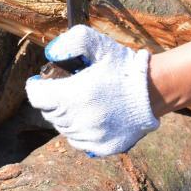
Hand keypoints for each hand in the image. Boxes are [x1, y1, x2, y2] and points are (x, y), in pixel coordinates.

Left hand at [26, 25, 159, 155]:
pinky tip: (92, 116)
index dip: (38, 87)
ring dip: (66, 115)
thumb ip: (71, 41)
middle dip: (53, 99)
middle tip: (67, 87)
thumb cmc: (123, 66)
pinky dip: (79, 129)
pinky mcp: (101, 148)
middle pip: (49, 113)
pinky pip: (78, 141)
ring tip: (82, 101)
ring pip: (63, 128)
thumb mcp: (99, 44)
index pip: (37, 97)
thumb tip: (51, 55)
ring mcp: (90, 138)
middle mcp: (79, 121)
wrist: (153, 91)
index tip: (43, 82)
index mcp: (73, 96)